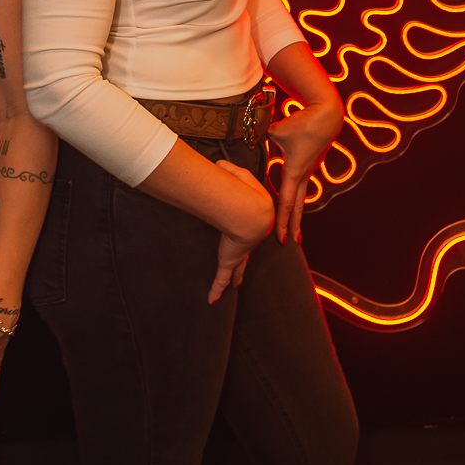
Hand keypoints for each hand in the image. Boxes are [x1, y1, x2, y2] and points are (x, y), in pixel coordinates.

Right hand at [207, 161, 274, 304]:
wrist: (251, 211)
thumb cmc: (247, 193)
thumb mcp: (237, 174)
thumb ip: (229, 168)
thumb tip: (219, 164)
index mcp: (250, 221)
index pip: (248, 227)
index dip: (248, 231)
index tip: (248, 232)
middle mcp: (246, 241)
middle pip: (245, 254)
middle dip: (245, 262)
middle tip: (244, 268)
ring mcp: (238, 253)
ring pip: (236, 269)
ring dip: (235, 278)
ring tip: (234, 286)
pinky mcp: (229, 261)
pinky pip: (221, 279)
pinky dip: (217, 290)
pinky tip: (212, 300)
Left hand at [268, 97, 343, 243]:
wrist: (326, 115)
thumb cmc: (301, 122)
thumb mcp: (276, 130)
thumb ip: (259, 137)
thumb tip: (245, 139)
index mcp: (294, 171)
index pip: (285, 202)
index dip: (281, 222)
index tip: (280, 238)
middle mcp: (303, 175)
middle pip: (297, 207)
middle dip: (293, 226)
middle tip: (291, 243)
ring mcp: (308, 170)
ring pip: (301, 197)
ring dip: (296, 214)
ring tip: (294, 228)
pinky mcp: (310, 163)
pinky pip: (301, 185)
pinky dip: (296, 197)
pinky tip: (292, 201)